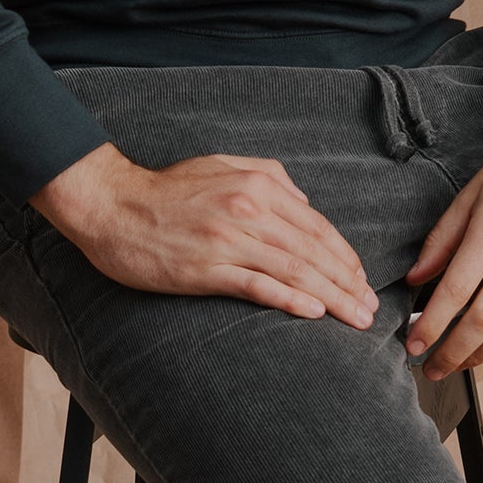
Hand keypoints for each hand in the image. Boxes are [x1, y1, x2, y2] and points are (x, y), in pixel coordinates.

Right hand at [29, 144, 377, 327]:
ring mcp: (227, 241)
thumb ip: (269, 176)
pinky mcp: (206, 269)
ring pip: (294, 270)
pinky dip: (290, 299)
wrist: (112, 206)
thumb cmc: (166, 189)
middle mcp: (248, 210)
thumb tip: (303, 201)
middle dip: (348, 282)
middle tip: (369, 309)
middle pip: (312, 251)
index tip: (361, 279)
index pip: (315, 225)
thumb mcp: (221, 165)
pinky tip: (314, 312)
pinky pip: (258, 285)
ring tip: (355, 318)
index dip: (344, 255)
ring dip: (331, 297)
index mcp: (257, 186)